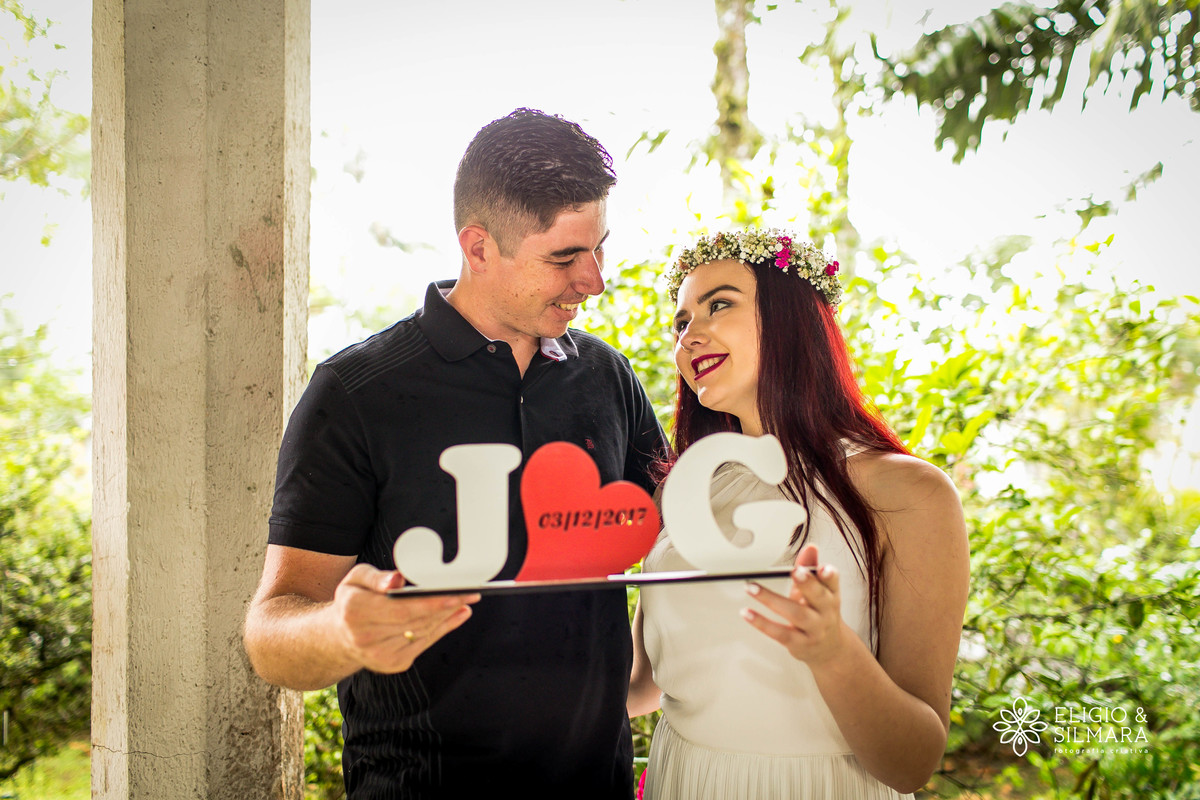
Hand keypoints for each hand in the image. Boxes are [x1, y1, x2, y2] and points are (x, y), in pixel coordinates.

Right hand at [331, 563, 479, 674]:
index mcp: (355, 611)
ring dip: (448, 616)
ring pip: (423, 633)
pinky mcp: (393, 664)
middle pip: (416, 621)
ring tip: (466, 600)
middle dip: (447, 607)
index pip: (401, 609)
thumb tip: (398, 579)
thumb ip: (377, 577)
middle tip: (470, 592)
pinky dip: (443, 628)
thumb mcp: (356, 579)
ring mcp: (380, 655)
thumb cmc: (352, 601)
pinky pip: (424, 643)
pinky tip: (457, 614)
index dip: (431, 603)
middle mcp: (365, 637)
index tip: (455, 593)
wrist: (340, 637)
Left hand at [742, 543, 846, 666]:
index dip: (829, 575)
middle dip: (808, 584)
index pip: (832, 582)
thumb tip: (810, 547)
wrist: (829, 649)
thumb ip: (810, 568)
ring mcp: (813, 629)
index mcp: (830, 595)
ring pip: (795, 614)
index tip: (823, 568)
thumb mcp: (817, 591)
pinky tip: (747, 613)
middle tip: (796, 571)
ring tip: (752, 588)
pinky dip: (762, 623)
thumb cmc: (818, 614)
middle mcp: (825, 612)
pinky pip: (780, 633)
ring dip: (772, 600)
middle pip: (818, 597)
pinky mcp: (799, 644)